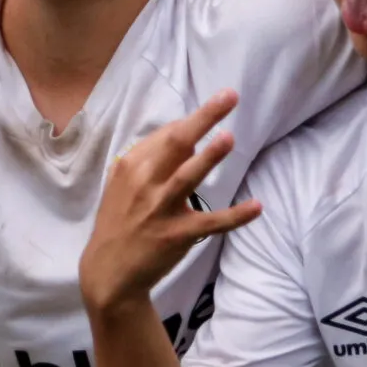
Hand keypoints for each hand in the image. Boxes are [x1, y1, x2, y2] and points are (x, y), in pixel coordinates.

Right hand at [78, 94, 262, 312]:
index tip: (213, 110)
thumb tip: (184, 136)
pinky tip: (257, 206)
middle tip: (230, 96)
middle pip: (176, 143)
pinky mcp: (177, 234)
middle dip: (204, 117)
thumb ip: (149, 160)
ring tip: (229, 138)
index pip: (166, 135)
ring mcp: (161, 208)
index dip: (192, 122)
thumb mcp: (123, 185)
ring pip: (188, 177)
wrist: (109, 270)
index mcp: (131, 166)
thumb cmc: (119, 221)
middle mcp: (145, 182)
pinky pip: (211, 222)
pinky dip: (236, 215)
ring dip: (209, 157)